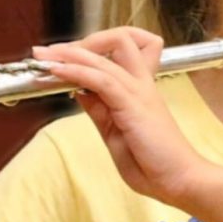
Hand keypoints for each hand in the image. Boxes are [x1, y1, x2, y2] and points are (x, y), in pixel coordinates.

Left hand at [32, 27, 205, 204]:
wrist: (179, 180)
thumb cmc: (154, 164)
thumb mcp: (114, 133)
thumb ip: (99, 110)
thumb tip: (80, 90)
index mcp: (139, 90)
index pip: (119, 53)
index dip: (89, 51)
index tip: (60, 59)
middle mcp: (140, 84)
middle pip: (116, 41)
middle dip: (80, 43)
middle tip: (49, 52)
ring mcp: (138, 91)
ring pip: (102, 57)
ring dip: (68, 54)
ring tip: (43, 56)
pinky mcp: (132, 104)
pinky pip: (100, 79)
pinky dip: (75, 71)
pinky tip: (56, 71)